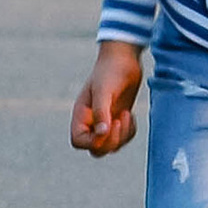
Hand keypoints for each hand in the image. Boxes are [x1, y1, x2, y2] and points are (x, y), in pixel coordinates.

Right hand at [72, 39, 144, 156]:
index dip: (92, 142)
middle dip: (110, 140)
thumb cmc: (110, 71)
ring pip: (111, 146)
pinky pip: (123, 139)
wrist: (124, 59)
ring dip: (122, 137)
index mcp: (81, 115)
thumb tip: (102, 133)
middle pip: (96, 149)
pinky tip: (129, 115)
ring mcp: (105, 122)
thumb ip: (101, 111)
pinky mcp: (118, 121)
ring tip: (126, 115)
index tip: (107, 127)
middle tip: (119, 120)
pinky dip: (129, 132)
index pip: (78, 141)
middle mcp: (91, 122)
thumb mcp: (104, 90)